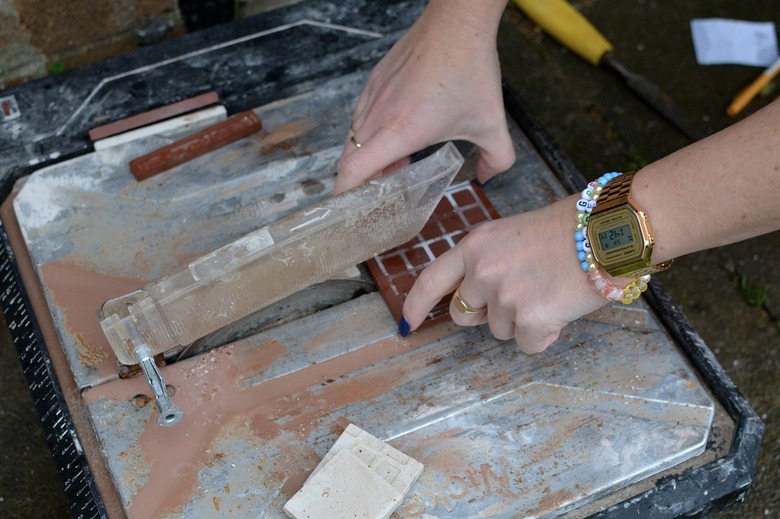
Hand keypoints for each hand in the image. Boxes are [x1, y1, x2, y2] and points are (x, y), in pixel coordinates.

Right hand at [335, 0, 514, 193]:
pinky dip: (372, 135)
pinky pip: (362, 117)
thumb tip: (487, 178)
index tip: (348, 212)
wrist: (458, 22)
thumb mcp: (492, 123)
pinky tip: (397, 136)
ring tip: (396, 165)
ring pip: (355, 139)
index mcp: (401, 131)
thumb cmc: (471, 69)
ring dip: (369, 158)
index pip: (352, 170)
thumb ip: (497, 160)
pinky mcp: (374, 81)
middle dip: (362, 183)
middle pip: (350, 160)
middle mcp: (379, 115)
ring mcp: (373, 96)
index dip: (344, 195)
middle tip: (382, 196)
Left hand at [401, 196, 608, 353]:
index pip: (430, 280)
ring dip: (521, 321)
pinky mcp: (531, 319)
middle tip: (519, 295)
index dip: (415, 306)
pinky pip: (528, 344)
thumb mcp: (511, 234)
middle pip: (464, 315)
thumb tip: (477, 296)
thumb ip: (486, 261)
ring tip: (549, 292)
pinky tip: (561, 308)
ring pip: (500, 331)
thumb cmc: (567, 229)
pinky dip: (544, 334)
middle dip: (484, 314)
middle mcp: (482, 271)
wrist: (606, 232)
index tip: (407, 324)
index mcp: (475, 245)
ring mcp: (505, 296)